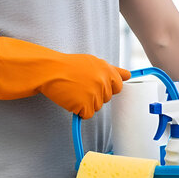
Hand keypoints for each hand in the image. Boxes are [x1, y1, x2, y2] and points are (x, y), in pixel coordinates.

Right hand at [0, 36, 129, 118]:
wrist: (50, 71)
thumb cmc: (68, 66)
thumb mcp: (92, 62)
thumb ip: (112, 70)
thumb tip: (128, 75)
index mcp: (107, 70)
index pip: (118, 86)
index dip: (106, 87)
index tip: (95, 84)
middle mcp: (103, 81)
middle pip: (106, 98)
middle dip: (95, 95)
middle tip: (80, 85)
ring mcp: (95, 94)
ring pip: (97, 107)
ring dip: (86, 103)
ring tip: (74, 91)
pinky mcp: (86, 105)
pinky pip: (87, 115)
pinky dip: (79, 111)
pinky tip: (71, 99)